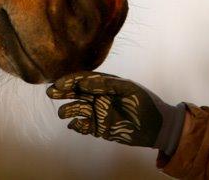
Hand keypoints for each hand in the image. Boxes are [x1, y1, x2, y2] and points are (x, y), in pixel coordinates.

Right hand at [47, 71, 183, 151]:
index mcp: (105, 84)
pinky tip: (73, 125)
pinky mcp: (100, 128)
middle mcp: (99, 97)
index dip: (71, 80)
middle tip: (51, 92)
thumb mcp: (127, 89)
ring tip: (62, 113)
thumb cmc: (144, 103)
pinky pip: (84, 126)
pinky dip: (77, 125)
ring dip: (69, 110)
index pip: (84, 79)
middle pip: (77, 93)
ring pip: (78, 109)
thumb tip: (84, 83)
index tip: (61, 83)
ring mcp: (99, 113)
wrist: (157, 128)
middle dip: (63, 92)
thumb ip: (105, 84)